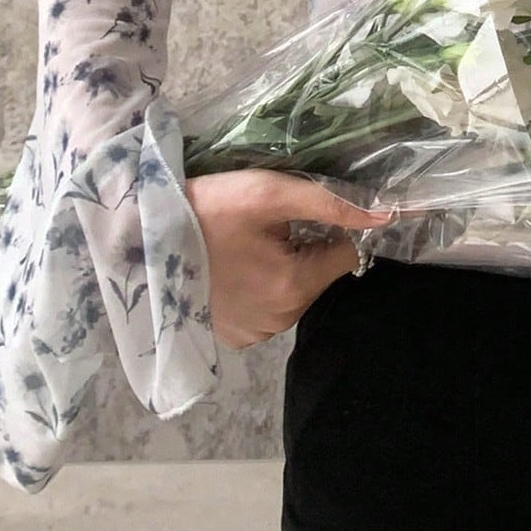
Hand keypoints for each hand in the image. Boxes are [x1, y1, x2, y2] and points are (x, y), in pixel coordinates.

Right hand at [185, 168, 396, 349]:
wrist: (142, 239)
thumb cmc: (209, 209)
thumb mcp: (270, 193)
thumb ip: (332, 202)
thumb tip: (388, 214)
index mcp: (294, 287)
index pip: (347, 254)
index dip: (333, 229)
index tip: (304, 214)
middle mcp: (280, 321)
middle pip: (319, 273)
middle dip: (306, 247)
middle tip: (266, 225)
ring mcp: (254, 334)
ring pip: (294, 290)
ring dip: (284, 268)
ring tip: (246, 244)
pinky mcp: (233, 337)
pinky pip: (267, 308)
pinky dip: (260, 287)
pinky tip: (234, 266)